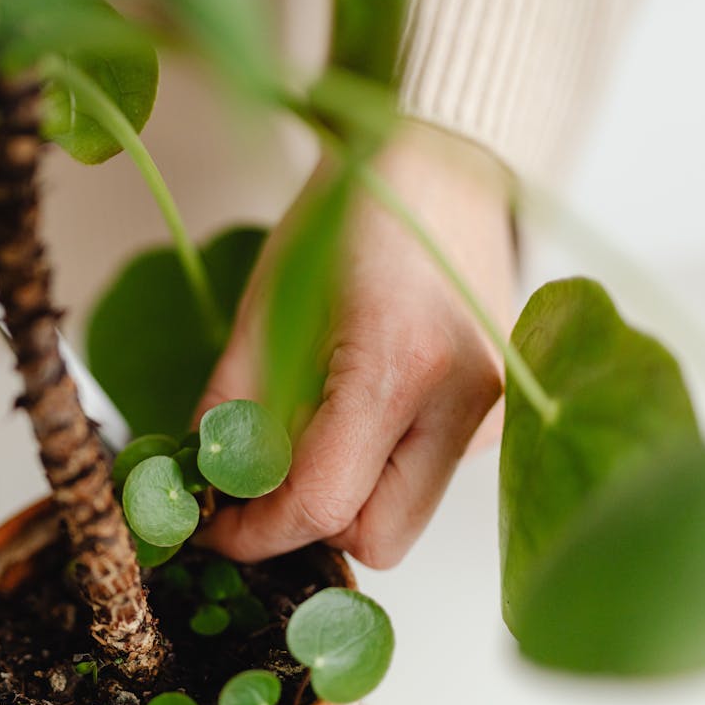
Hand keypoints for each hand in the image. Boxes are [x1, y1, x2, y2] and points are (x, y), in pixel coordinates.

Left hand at [196, 124, 514, 568]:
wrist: (440, 165)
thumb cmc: (349, 217)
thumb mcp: (267, 307)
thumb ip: (233, 406)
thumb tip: (209, 482)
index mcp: (400, 366)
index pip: (322, 503)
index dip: (254, 532)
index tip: (212, 526)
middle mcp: (464, 405)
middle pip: (375, 538)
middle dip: (306, 525)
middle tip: (256, 488)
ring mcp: (491, 415)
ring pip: (402, 518)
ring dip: (341, 501)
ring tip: (303, 438)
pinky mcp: (495, 417)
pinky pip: (423, 482)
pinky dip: (374, 472)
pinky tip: (352, 415)